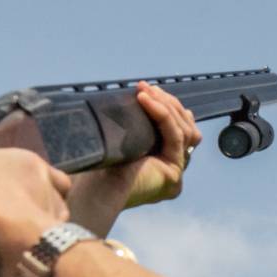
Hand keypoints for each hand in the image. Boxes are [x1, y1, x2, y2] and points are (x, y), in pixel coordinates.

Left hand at [66, 81, 202, 235]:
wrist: (90, 189)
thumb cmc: (98, 165)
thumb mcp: (126, 136)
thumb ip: (141, 122)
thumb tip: (146, 93)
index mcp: (161, 163)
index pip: (179, 129)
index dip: (169, 107)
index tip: (148, 90)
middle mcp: (172, 170)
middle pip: (186, 127)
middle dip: (168, 103)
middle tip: (145, 87)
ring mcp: (175, 174)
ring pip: (184, 130)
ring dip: (165, 105)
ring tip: (144, 91)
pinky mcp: (173, 175)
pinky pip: (175, 137)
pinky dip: (162, 115)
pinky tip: (145, 100)